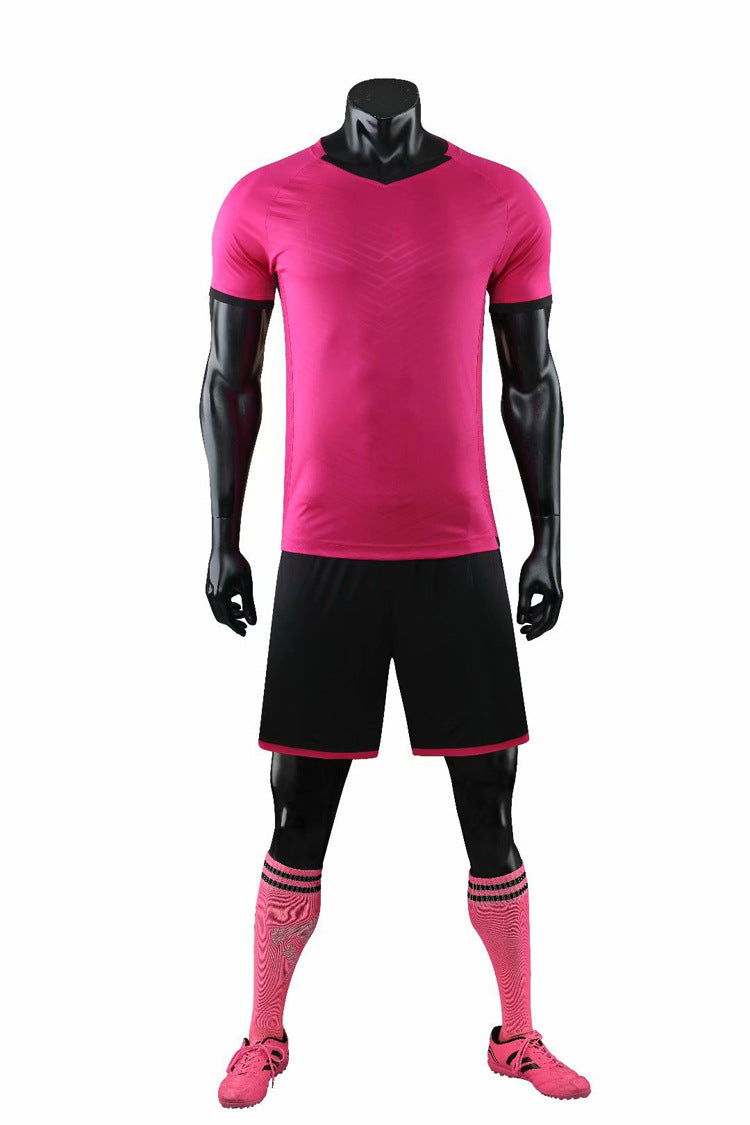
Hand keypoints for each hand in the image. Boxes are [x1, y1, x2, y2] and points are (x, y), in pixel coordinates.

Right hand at [206, 545, 256, 635]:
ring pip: (218, 609)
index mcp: (220, 597)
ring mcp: (208, 590)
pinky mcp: (209, 585)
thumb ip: (249, 605)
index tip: (245, 633)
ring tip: (242, 612)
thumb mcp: (247, 586)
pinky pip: (216, 602)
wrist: (224, 547)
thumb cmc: (237, 564)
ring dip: (230, 613)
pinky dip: (225, 606)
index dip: (236, 628)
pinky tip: (236, 602)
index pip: (228, 619)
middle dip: (233, 622)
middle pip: (221, 617)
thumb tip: (253, 623)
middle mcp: (211, 595)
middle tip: (245, 626)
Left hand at [517, 520, 561, 640]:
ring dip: (535, 619)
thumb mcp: (525, 586)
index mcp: (554, 598)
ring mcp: (555, 594)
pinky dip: (536, 611)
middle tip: (523, 634)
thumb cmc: (535, 565)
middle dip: (536, 628)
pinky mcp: (551, 590)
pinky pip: (545, 605)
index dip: (536, 631)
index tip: (525, 636)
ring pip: (546, 613)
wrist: (545, 548)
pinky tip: (526, 612)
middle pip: (548, 620)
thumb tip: (520, 622)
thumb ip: (523, 604)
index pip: (546, 621)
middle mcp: (557, 598)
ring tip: (522, 624)